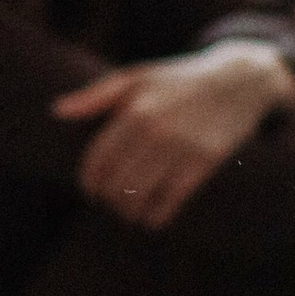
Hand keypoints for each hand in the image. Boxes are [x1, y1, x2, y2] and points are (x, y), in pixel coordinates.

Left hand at [51, 42, 294, 227]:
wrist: (237, 81)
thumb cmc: (179, 80)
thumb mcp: (137, 77)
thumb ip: (96, 95)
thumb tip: (57, 111)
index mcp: (135, 110)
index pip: (99, 159)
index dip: (88, 182)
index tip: (89, 191)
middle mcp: (155, 131)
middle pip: (117, 183)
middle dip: (108, 199)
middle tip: (109, 202)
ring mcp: (181, 148)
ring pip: (140, 197)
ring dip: (129, 211)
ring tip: (128, 211)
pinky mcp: (204, 162)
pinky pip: (170, 202)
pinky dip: (155, 217)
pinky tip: (151, 217)